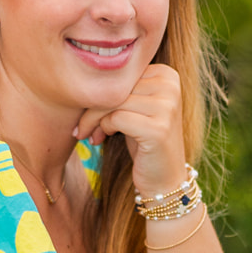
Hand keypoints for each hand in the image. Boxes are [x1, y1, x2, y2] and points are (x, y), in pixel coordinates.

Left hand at [75, 64, 186, 198]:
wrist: (164, 179)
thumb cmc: (143, 141)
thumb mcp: (134, 109)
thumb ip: (120, 89)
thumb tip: (81, 76)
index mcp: (166, 74)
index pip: (121, 73)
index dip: (100, 92)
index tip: (88, 113)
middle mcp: (170, 86)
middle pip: (116, 86)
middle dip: (92, 108)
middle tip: (81, 127)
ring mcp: (167, 106)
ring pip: (113, 101)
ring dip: (94, 120)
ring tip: (92, 134)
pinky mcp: (159, 128)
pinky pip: (117, 118)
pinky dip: (105, 128)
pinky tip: (104, 139)